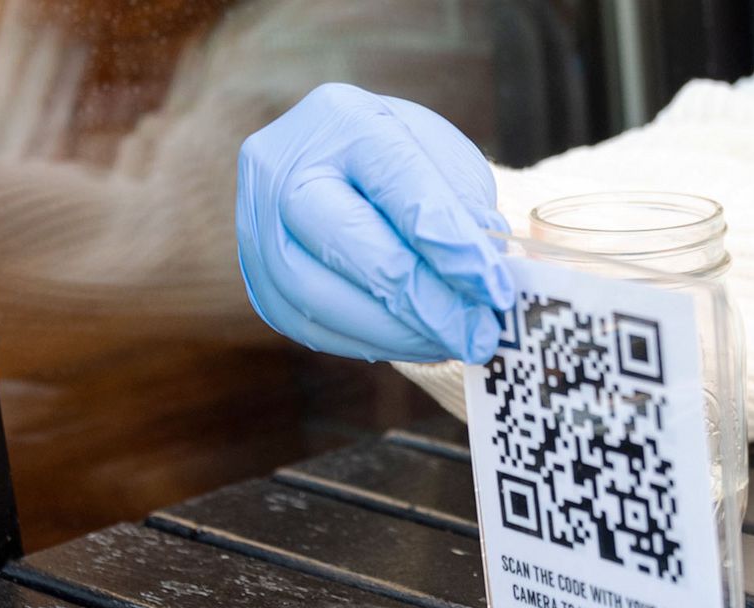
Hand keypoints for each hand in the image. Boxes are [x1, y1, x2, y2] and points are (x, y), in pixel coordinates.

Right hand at [236, 83, 513, 363]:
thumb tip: (480, 279)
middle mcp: (284, 165)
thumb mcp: (450, 166)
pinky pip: (307, 325)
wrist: (349, 169)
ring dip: (397, 333)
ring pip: (317, 294)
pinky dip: (371, 341)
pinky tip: (417, 343)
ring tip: (454, 342)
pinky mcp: (257, 277)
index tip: (496, 291)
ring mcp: (256, 223)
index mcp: (344, 119)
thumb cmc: (411, 164)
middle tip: (478, 335)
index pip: (401, 187)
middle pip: (347, 242)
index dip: (453, 247)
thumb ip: (466, 213)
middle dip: (424, 300)